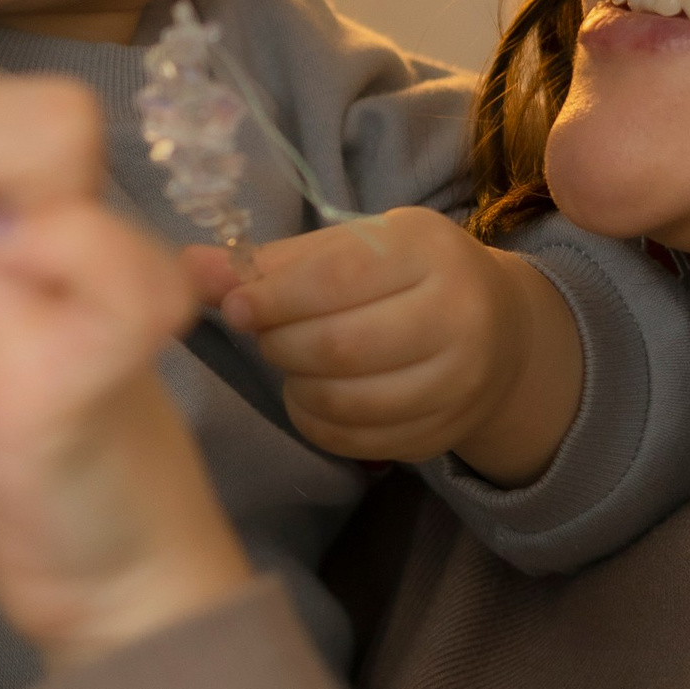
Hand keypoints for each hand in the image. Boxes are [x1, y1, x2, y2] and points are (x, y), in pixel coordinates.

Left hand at [194, 205, 583, 482]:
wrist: (501, 333)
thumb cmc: (406, 276)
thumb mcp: (354, 247)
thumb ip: (274, 262)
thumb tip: (188, 268)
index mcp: (429, 251)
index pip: (338, 278)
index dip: (275, 298)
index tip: (235, 308)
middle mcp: (458, 315)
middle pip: (340, 346)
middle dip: (281, 345)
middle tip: (263, 336)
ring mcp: (458, 382)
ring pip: (348, 401)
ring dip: (297, 386)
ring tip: (289, 364)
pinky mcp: (445, 432)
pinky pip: (360, 441)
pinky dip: (318, 423)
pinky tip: (311, 397)